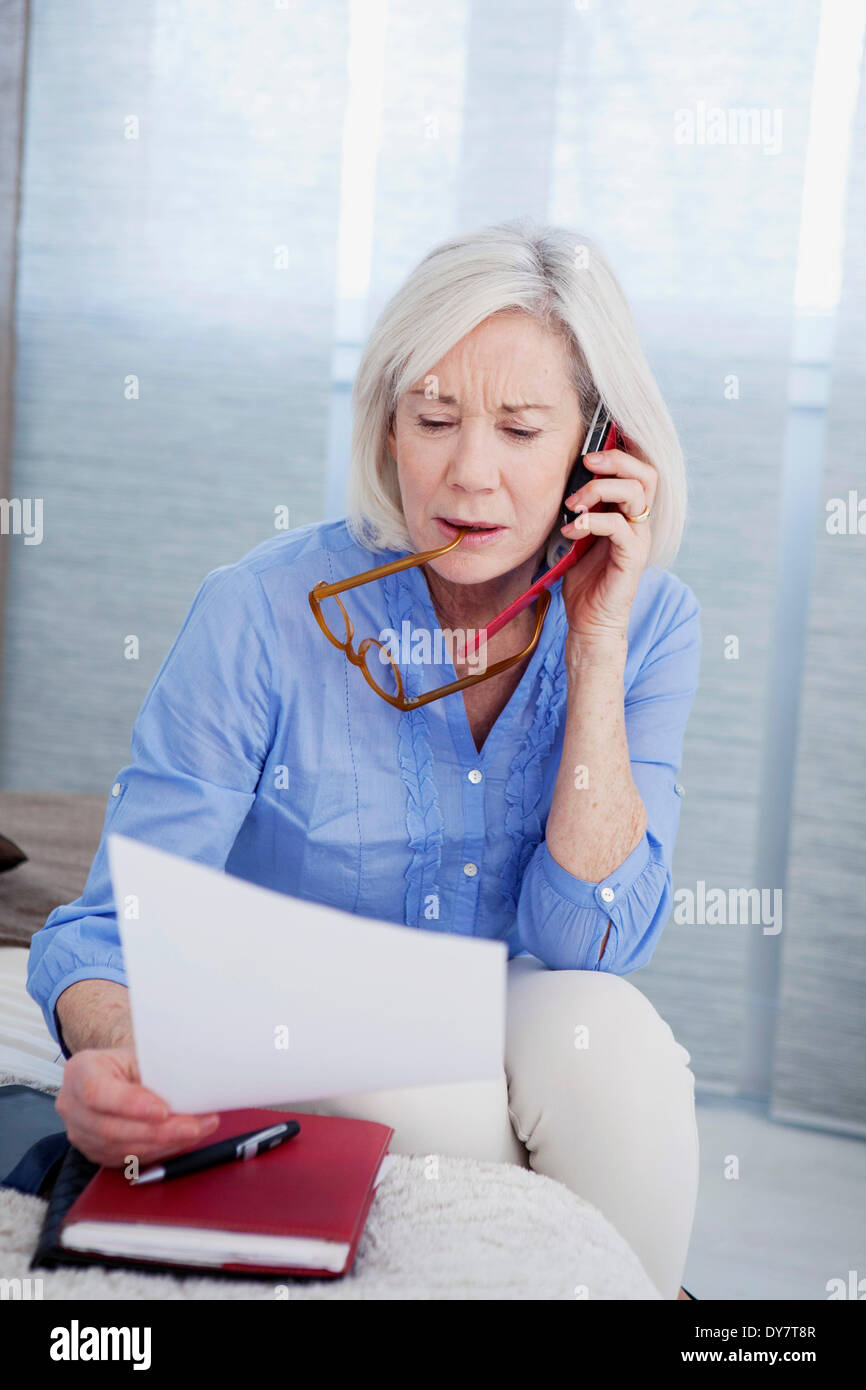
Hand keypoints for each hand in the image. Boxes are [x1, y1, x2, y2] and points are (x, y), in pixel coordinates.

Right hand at [55, 1046, 219, 1168]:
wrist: (116, 1072)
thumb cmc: (128, 1060)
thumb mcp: (138, 1054)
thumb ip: (155, 1070)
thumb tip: (191, 1085)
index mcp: (80, 1071)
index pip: (98, 1093)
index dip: (130, 1105)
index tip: (163, 1110)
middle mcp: (72, 1105)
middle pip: (112, 1129)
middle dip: (158, 1131)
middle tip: (193, 1126)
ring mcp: (81, 1133)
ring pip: (122, 1149)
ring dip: (164, 1144)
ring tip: (196, 1131)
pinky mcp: (96, 1152)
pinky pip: (128, 1159)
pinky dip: (159, 1152)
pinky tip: (180, 1141)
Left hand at [559, 443, 656, 652]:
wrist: (590, 621)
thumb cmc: (583, 579)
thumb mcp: (576, 533)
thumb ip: (578, 508)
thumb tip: (562, 479)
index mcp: (627, 512)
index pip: (638, 469)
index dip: (624, 448)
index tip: (593, 442)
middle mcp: (639, 521)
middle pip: (646, 472)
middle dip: (616, 458)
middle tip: (586, 461)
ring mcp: (638, 538)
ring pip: (635, 493)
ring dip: (600, 489)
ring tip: (573, 503)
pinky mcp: (632, 557)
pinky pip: (619, 527)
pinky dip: (592, 522)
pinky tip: (571, 530)